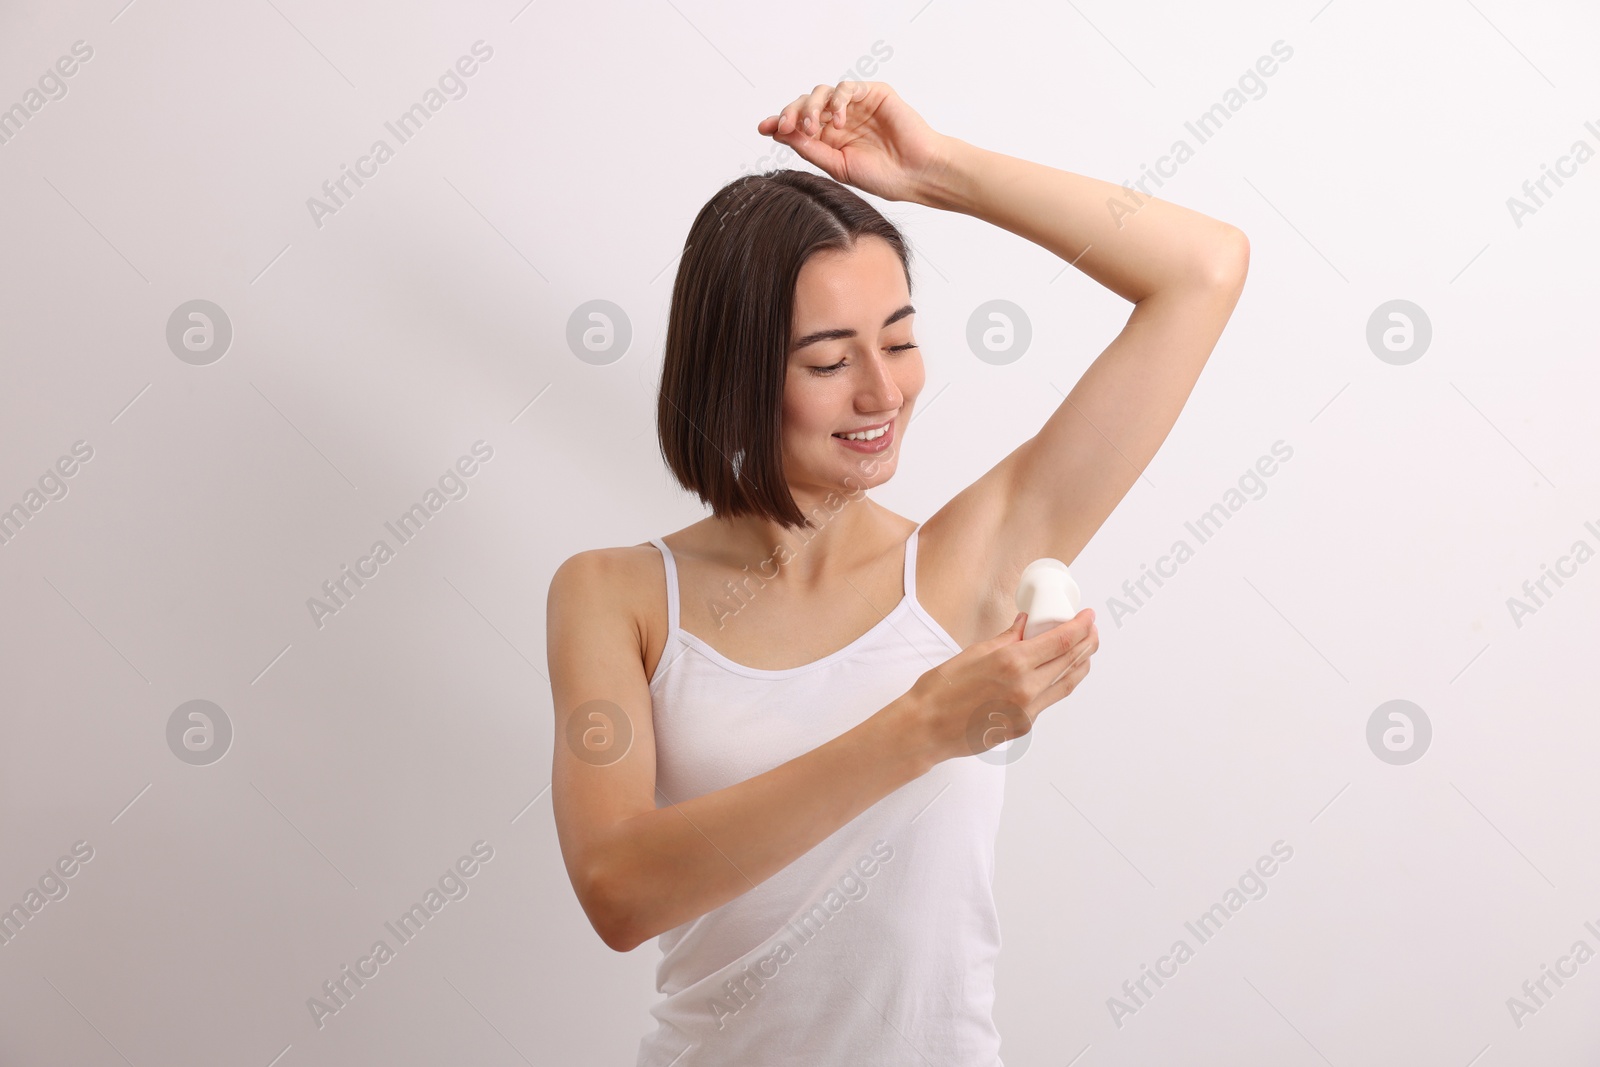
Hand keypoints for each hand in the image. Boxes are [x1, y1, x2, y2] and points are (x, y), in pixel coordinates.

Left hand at [756, 81, 953, 204]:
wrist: (916, 174)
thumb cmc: (883, 177)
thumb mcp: (837, 166)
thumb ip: (810, 148)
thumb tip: (779, 133)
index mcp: (830, 138)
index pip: (799, 124)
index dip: (780, 122)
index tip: (764, 127)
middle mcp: (840, 119)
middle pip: (806, 104)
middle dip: (792, 113)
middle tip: (786, 128)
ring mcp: (856, 105)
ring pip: (821, 92)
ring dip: (811, 107)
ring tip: (813, 128)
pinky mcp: (874, 93)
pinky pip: (847, 88)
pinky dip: (837, 101)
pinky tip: (838, 121)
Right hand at [899, 609, 1098, 766]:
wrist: (927, 727)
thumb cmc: (941, 690)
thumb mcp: (974, 652)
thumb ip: (1006, 638)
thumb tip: (1025, 623)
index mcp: (1012, 663)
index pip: (1061, 642)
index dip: (1080, 627)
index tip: (1088, 616)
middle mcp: (1026, 688)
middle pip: (1071, 662)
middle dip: (1087, 643)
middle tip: (1092, 630)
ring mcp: (1027, 711)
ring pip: (1066, 684)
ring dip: (1081, 665)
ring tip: (1086, 650)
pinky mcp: (1024, 726)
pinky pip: (1049, 700)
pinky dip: (1060, 683)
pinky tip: (1061, 673)